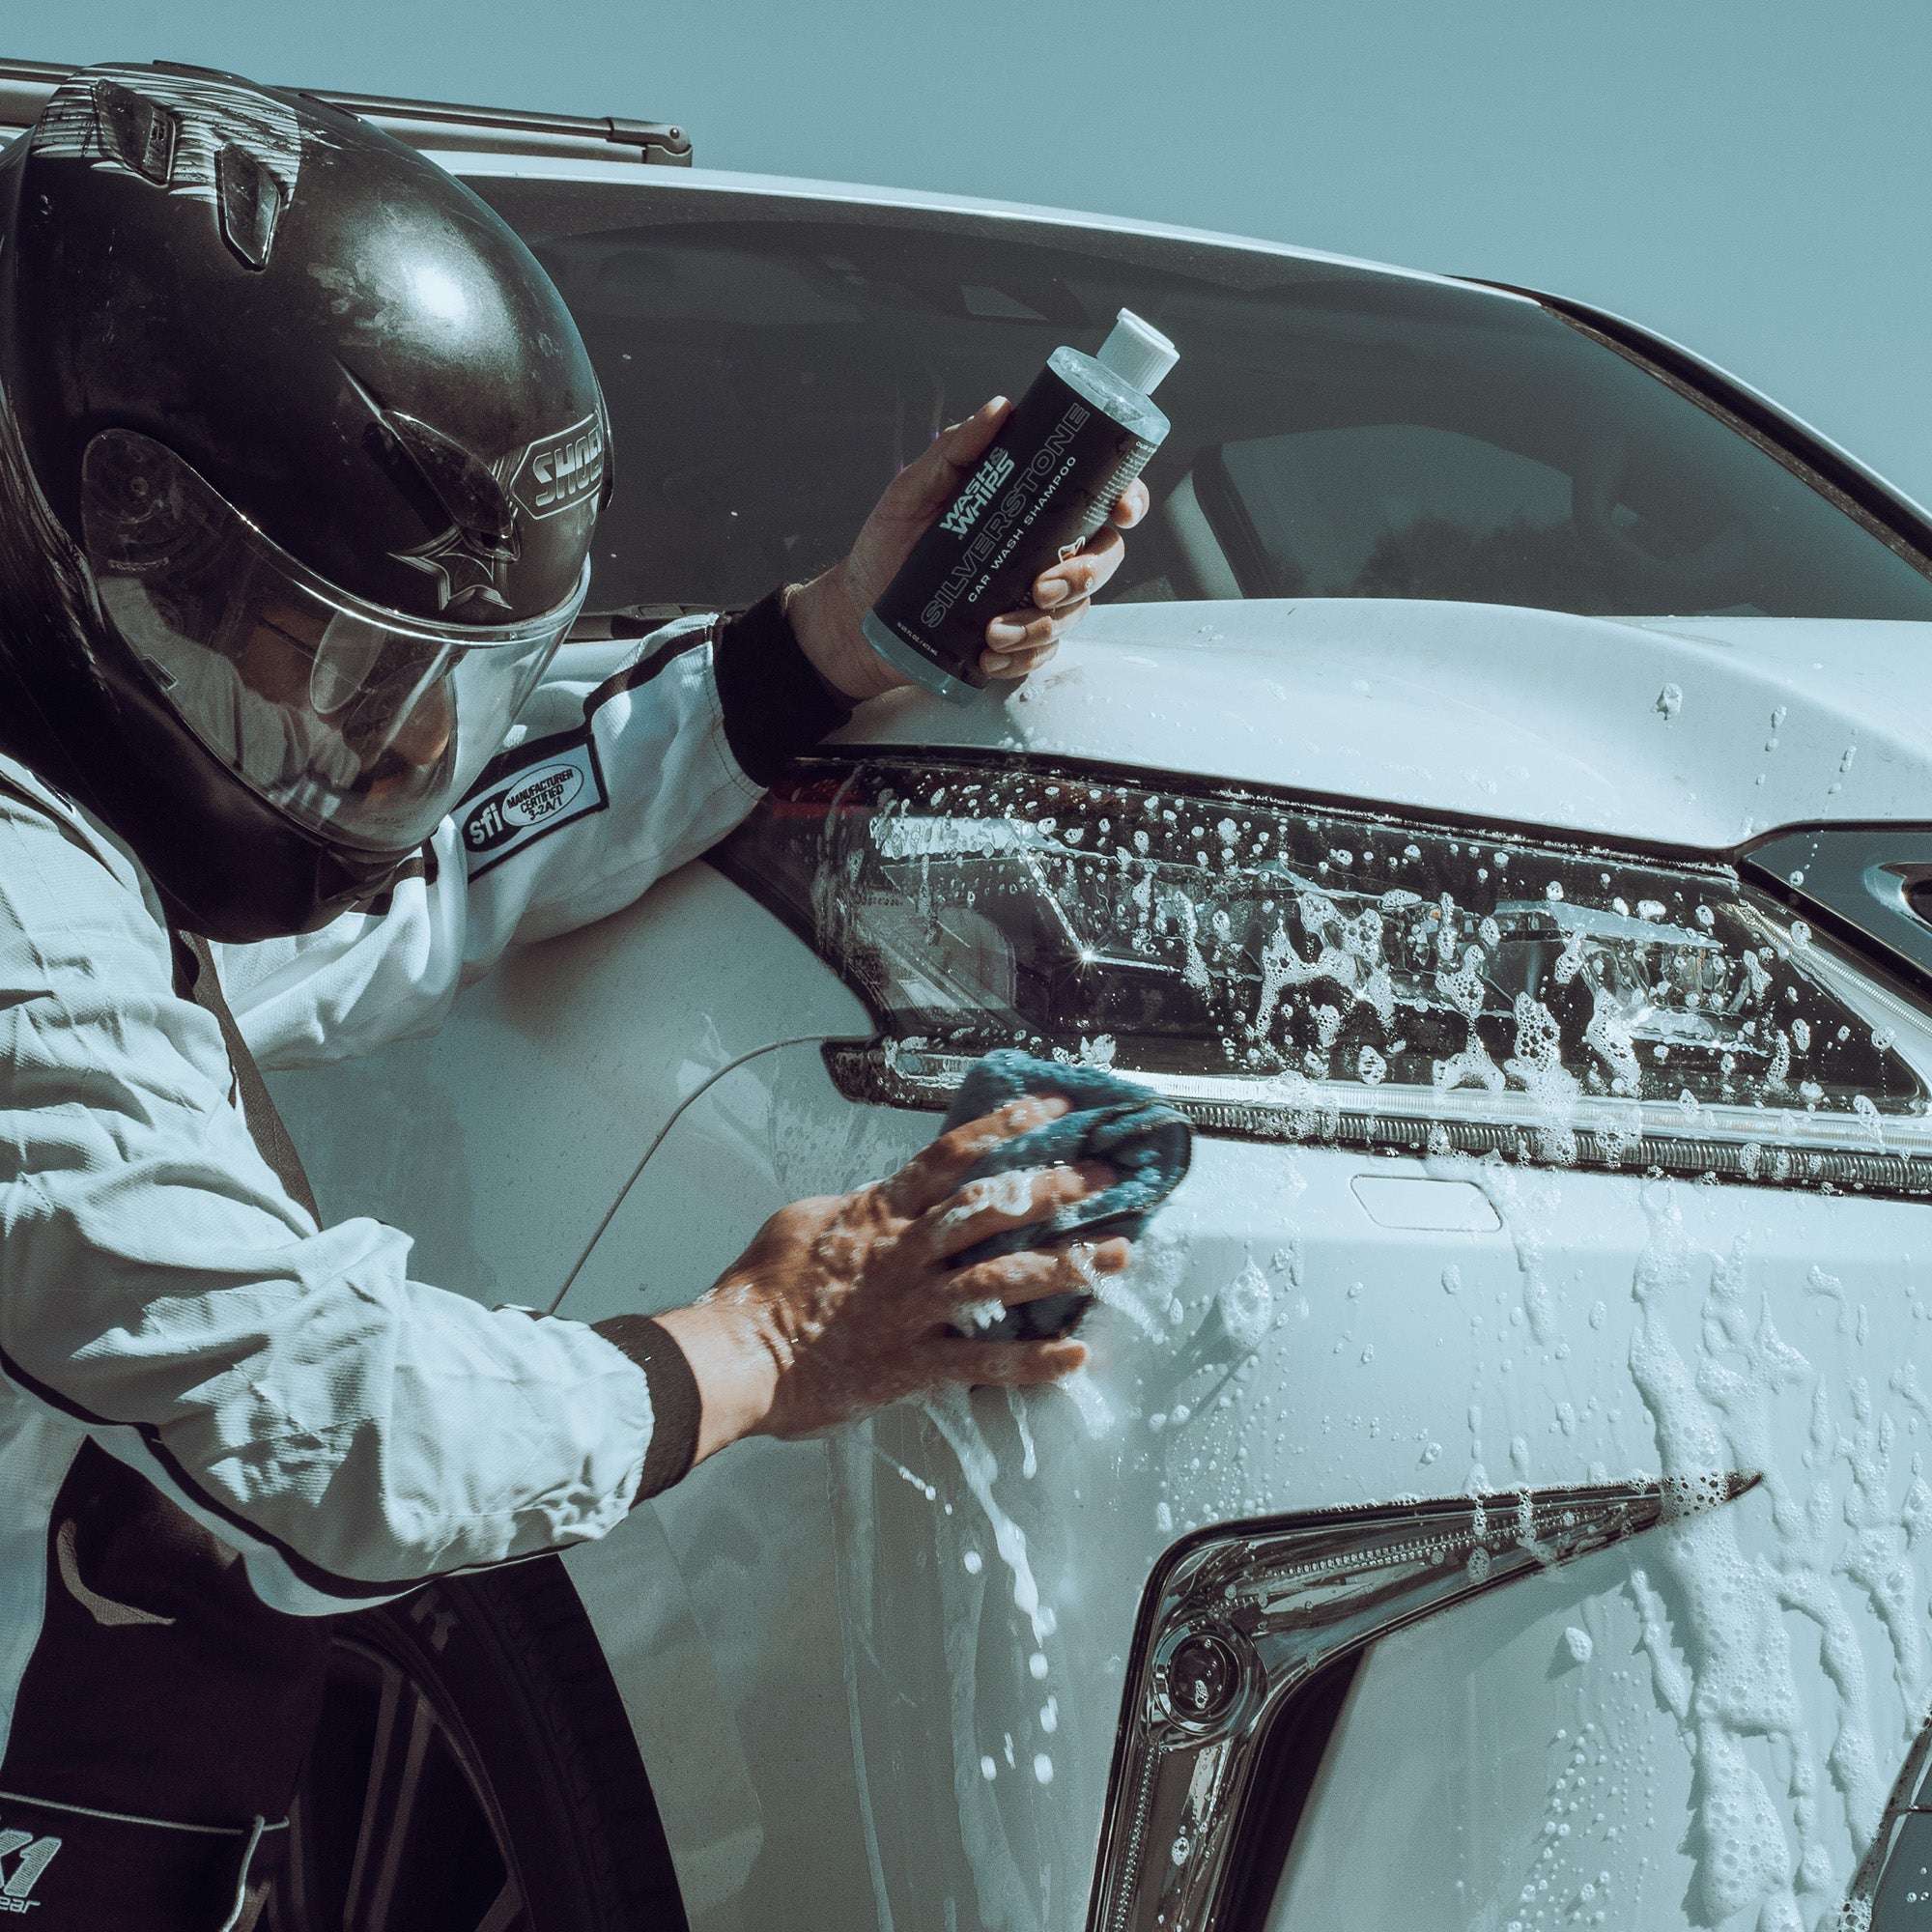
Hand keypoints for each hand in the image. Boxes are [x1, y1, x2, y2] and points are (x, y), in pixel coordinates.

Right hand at [643, 1095, 1130, 1454]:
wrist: (737, 1355)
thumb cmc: (762, 1288)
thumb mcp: (805, 1221)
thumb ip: (856, 1206)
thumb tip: (884, 1194)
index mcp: (881, 1212)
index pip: (952, 1156)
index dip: (1007, 1128)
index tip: (1055, 1110)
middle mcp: (905, 1253)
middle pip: (993, 1209)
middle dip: (1056, 1190)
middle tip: (1109, 1179)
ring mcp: (912, 1308)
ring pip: (1000, 1277)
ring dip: (1063, 1267)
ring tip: (1117, 1258)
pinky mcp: (910, 1363)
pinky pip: (981, 1362)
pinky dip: (1030, 1362)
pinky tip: (1075, 1357)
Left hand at [786, 395, 1152, 701]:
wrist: (858, 612)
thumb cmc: (889, 544)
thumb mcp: (915, 489)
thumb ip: (955, 450)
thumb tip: (1000, 409)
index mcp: (1033, 510)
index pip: (1098, 501)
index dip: (1127, 502)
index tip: (1120, 510)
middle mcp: (1042, 553)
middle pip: (1102, 561)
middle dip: (1082, 577)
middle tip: (1040, 587)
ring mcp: (1032, 601)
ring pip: (1072, 614)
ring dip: (1039, 627)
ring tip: (993, 631)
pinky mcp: (1016, 643)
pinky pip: (1040, 656)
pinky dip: (1018, 659)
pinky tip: (988, 655)